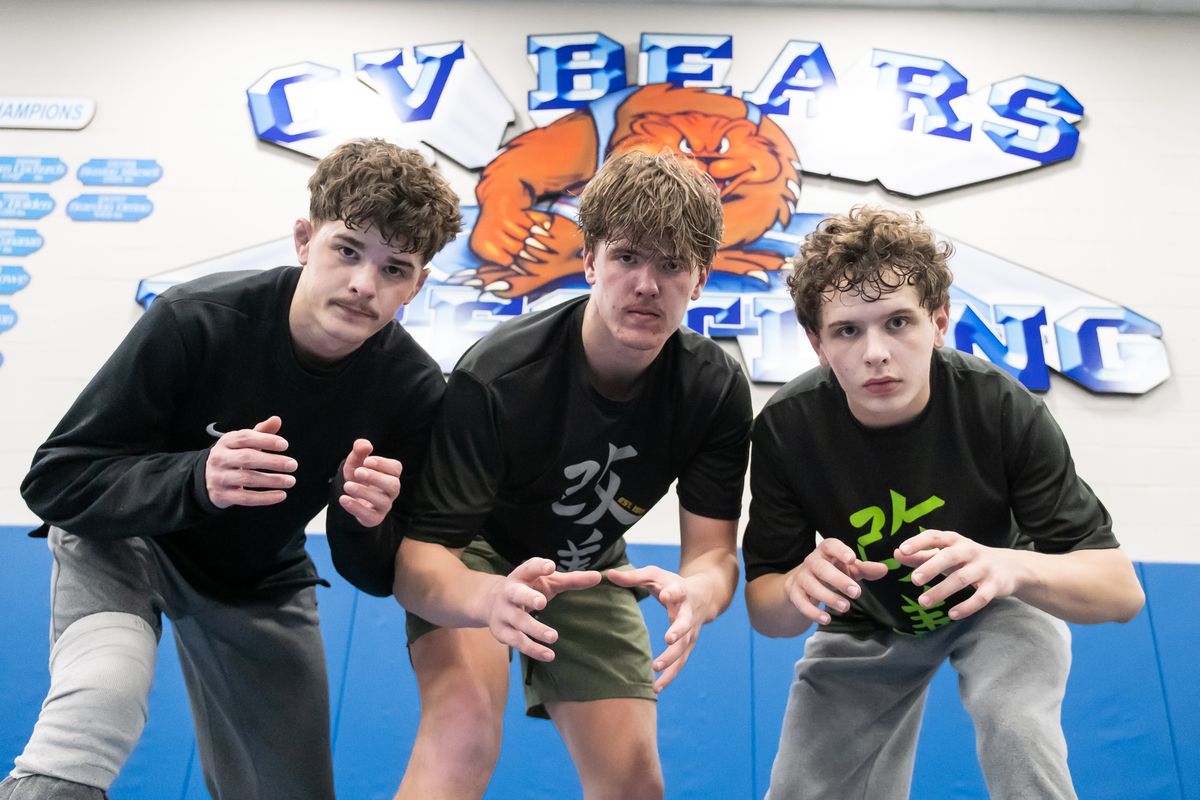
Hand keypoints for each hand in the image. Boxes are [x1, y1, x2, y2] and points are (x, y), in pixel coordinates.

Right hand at [205, 416, 295, 507]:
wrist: (205, 478)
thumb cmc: (232, 456)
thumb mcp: (243, 442)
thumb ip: (261, 432)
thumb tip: (276, 420)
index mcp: (226, 442)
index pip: (245, 438)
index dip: (265, 440)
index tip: (285, 445)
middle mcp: (220, 459)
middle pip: (247, 458)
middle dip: (272, 461)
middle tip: (293, 465)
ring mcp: (219, 478)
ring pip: (247, 479)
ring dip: (272, 480)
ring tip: (291, 481)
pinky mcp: (222, 496)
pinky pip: (245, 498)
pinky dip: (265, 498)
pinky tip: (281, 495)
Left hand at [338, 439, 401, 526]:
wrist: (351, 496)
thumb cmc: (358, 476)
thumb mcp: (355, 461)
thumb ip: (359, 450)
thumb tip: (366, 446)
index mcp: (391, 474)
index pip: (395, 469)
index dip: (382, 464)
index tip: (366, 461)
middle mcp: (391, 490)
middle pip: (393, 485)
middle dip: (376, 478)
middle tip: (358, 472)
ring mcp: (384, 505)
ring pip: (382, 501)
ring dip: (364, 492)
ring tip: (347, 485)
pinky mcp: (374, 518)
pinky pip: (370, 516)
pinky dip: (356, 508)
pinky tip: (343, 499)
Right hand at [484, 558, 600, 662]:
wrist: (492, 603)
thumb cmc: (529, 589)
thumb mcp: (548, 582)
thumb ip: (572, 580)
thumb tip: (599, 577)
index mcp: (521, 576)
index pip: (529, 568)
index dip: (538, 567)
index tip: (550, 566)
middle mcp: (509, 592)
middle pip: (517, 594)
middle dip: (528, 598)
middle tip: (542, 603)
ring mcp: (503, 612)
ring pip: (517, 621)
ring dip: (534, 629)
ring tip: (553, 636)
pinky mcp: (501, 632)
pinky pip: (516, 642)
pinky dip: (532, 649)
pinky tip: (548, 655)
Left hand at [607, 565, 712, 692]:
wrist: (704, 595)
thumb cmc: (672, 584)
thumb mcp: (655, 575)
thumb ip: (633, 577)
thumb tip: (609, 575)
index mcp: (681, 593)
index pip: (678, 592)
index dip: (673, 593)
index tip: (666, 595)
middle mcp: (689, 614)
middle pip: (686, 624)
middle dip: (678, 632)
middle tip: (668, 639)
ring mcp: (691, 632)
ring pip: (684, 649)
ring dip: (672, 660)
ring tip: (656, 669)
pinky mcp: (688, 646)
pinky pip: (680, 663)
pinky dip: (670, 676)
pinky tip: (656, 688)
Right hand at [783, 538, 888, 624]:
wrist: (801, 582)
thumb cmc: (831, 571)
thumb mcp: (848, 569)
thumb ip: (865, 569)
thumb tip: (884, 569)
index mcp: (826, 551)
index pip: (830, 545)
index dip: (840, 551)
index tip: (852, 559)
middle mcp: (811, 561)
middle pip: (822, 568)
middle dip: (839, 580)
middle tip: (856, 592)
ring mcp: (801, 577)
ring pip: (812, 586)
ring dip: (828, 597)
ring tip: (846, 607)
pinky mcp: (794, 593)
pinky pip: (801, 602)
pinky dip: (813, 612)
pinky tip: (826, 619)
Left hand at [895, 530, 1020, 620]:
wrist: (1010, 567)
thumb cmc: (967, 560)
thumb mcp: (946, 554)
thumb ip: (921, 554)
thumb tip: (896, 553)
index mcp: (955, 541)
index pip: (935, 537)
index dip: (919, 542)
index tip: (903, 550)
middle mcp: (970, 550)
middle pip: (950, 556)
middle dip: (931, 567)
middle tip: (914, 579)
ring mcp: (984, 567)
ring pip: (962, 578)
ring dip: (942, 590)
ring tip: (923, 602)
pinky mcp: (996, 585)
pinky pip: (981, 597)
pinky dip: (967, 606)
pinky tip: (952, 614)